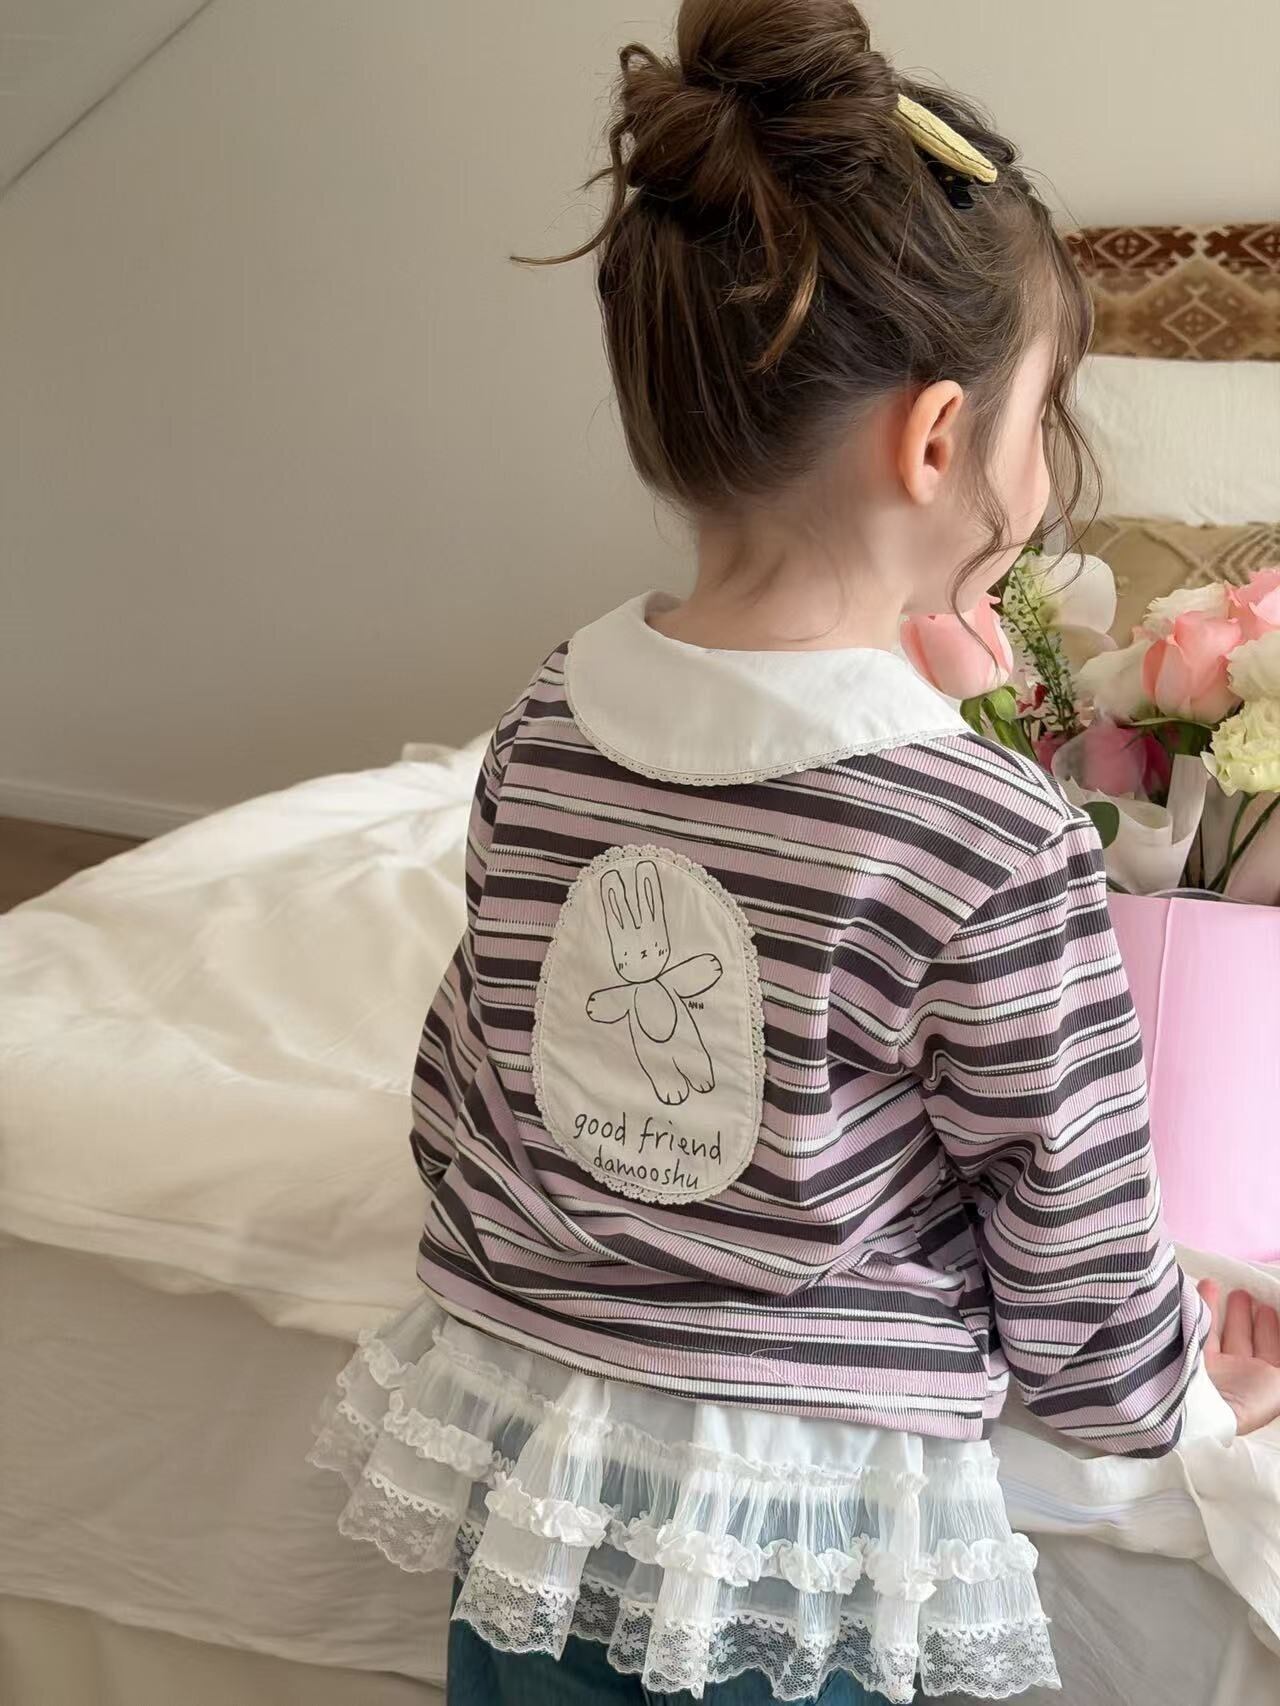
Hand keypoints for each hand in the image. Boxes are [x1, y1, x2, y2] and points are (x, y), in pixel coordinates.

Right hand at [1197, 1278, 1279, 1435]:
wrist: (1208, 1410)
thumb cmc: (1251, 1395)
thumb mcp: (1278, 1381)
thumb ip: (1276, 1352)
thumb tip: (1272, 1328)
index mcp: (1266, 1382)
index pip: (1271, 1351)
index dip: (1271, 1329)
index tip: (1267, 1307)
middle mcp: (1240, 1375)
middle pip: (1244, 1340)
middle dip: (1246, 1317)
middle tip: (1244, 1294)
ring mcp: (1215, 1368)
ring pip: (1219, 1333)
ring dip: (1222, 1309)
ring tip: (1220, 1286)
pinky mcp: (1190, 1358)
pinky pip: (1199, 1330)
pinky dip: (1201, 1310)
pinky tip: (1203, 1290)